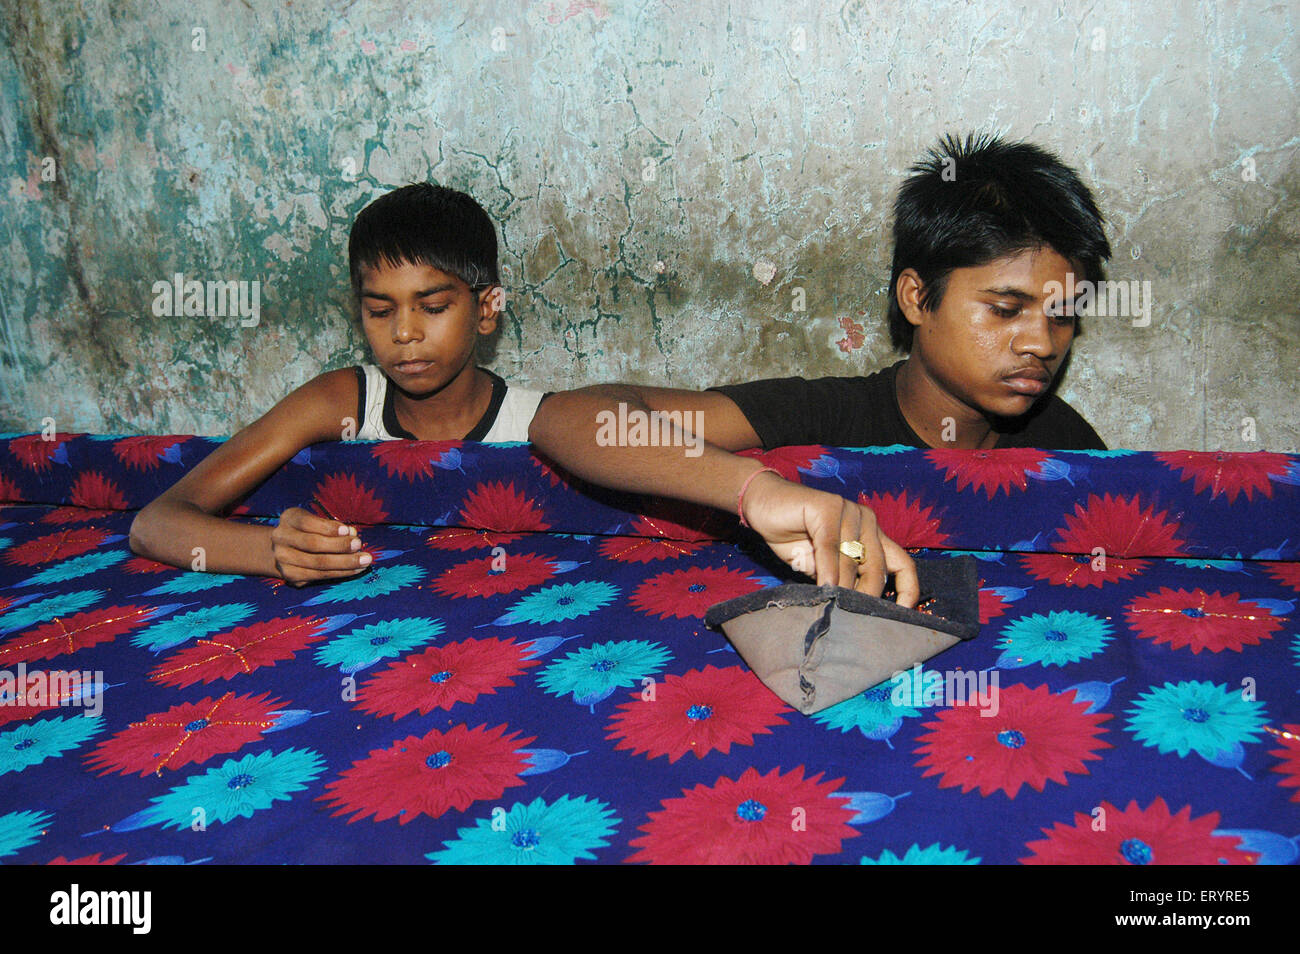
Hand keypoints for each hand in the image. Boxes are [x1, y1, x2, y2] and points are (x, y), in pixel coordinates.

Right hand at [270, 507, 370, 585]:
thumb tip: (352, 533)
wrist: (285, 549)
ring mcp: (282, 558)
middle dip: (340, 546)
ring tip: (364, 561)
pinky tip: (354, 570)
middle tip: (360, 545)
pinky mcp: (289, 575)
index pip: (307, 522)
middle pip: (313, 544)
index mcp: (289, 518)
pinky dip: (339, 573)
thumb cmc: (309, 530)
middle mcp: (281, 537)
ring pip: (317, 563)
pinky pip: (318, 575)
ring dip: (345, 563)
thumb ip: (333, 526)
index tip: (348, 531)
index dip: (328, 528)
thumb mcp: (318, 521)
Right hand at [739, 471, 918, 605]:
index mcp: (872, 535)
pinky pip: (831, 547)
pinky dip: (828, 571)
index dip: (908, 591)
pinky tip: (823, 587)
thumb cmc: (793, 537)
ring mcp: (850, 511)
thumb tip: (859, 611)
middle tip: (850, 616)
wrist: (762, 505)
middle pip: (878, 567)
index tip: (901, 616)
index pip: (903, 565)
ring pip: (853, 561)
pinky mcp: (829, 507)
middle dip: (864, 596)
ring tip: (831, 605)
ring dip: (841, 587)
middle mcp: (867, 521)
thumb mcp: (823, 567)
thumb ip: (843, 581)